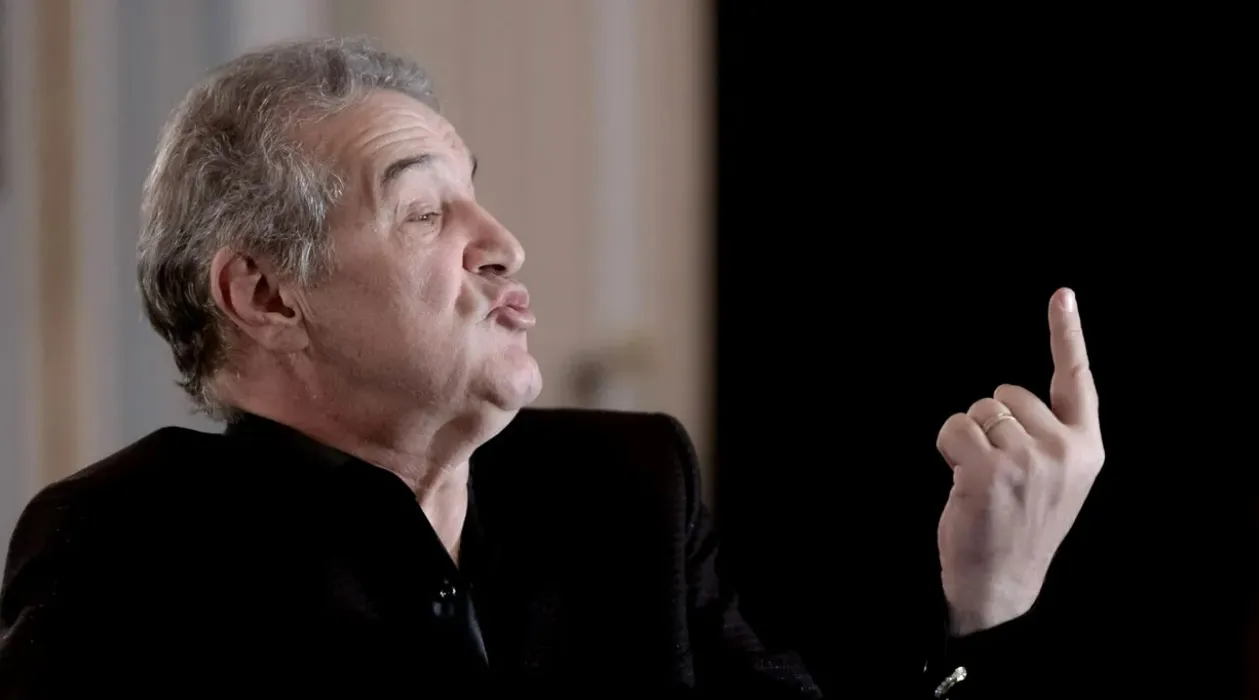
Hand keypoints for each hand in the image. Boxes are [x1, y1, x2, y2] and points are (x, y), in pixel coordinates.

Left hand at [935, 287, 1104, 635]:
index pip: (1077, 378)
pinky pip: (953, 427)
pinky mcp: (988, 469)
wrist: (1001, 583)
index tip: (1062, 294)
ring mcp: (1027, 458)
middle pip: (1005, 392)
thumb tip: (1011, 396)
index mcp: (1086, 448)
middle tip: (999, 471)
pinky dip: (948, 446)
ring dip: (968, 437)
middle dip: (992, 421)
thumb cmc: (1021, 524)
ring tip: (982, 481)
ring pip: (978, 410)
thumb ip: (1050, 435)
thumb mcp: (1058, 479)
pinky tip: (961, 481)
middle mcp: (1063, 448)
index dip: (1067, 333)